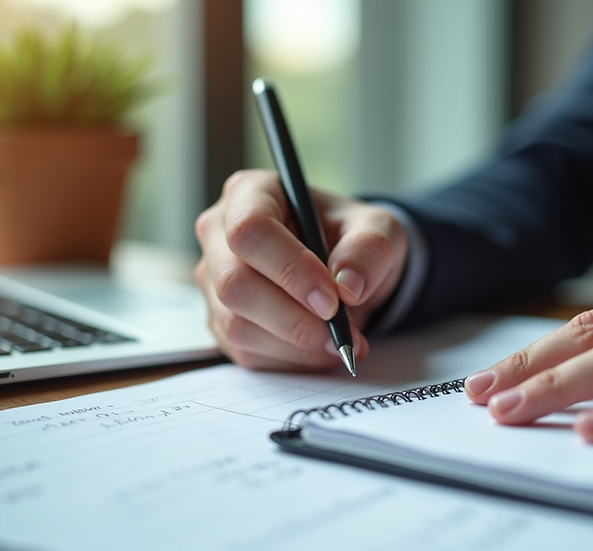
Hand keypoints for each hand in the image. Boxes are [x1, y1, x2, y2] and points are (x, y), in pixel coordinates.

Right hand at [194, 170, 407, 369]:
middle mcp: (219, 234)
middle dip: (293, 318)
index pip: (250, 230)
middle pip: (234, 283)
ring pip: (237, 324)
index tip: (332, 300)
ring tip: (341, 344)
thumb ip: (369, 249)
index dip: (289, 269)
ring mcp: (214, 280)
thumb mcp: (378, 230)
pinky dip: (288, 360)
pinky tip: (320, 351)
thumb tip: (348, 285)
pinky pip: (244, 351)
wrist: (343, 269)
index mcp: (251, 193)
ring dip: (295, 345)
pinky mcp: (220, 320)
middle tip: (342, 334)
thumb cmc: (351, 238)